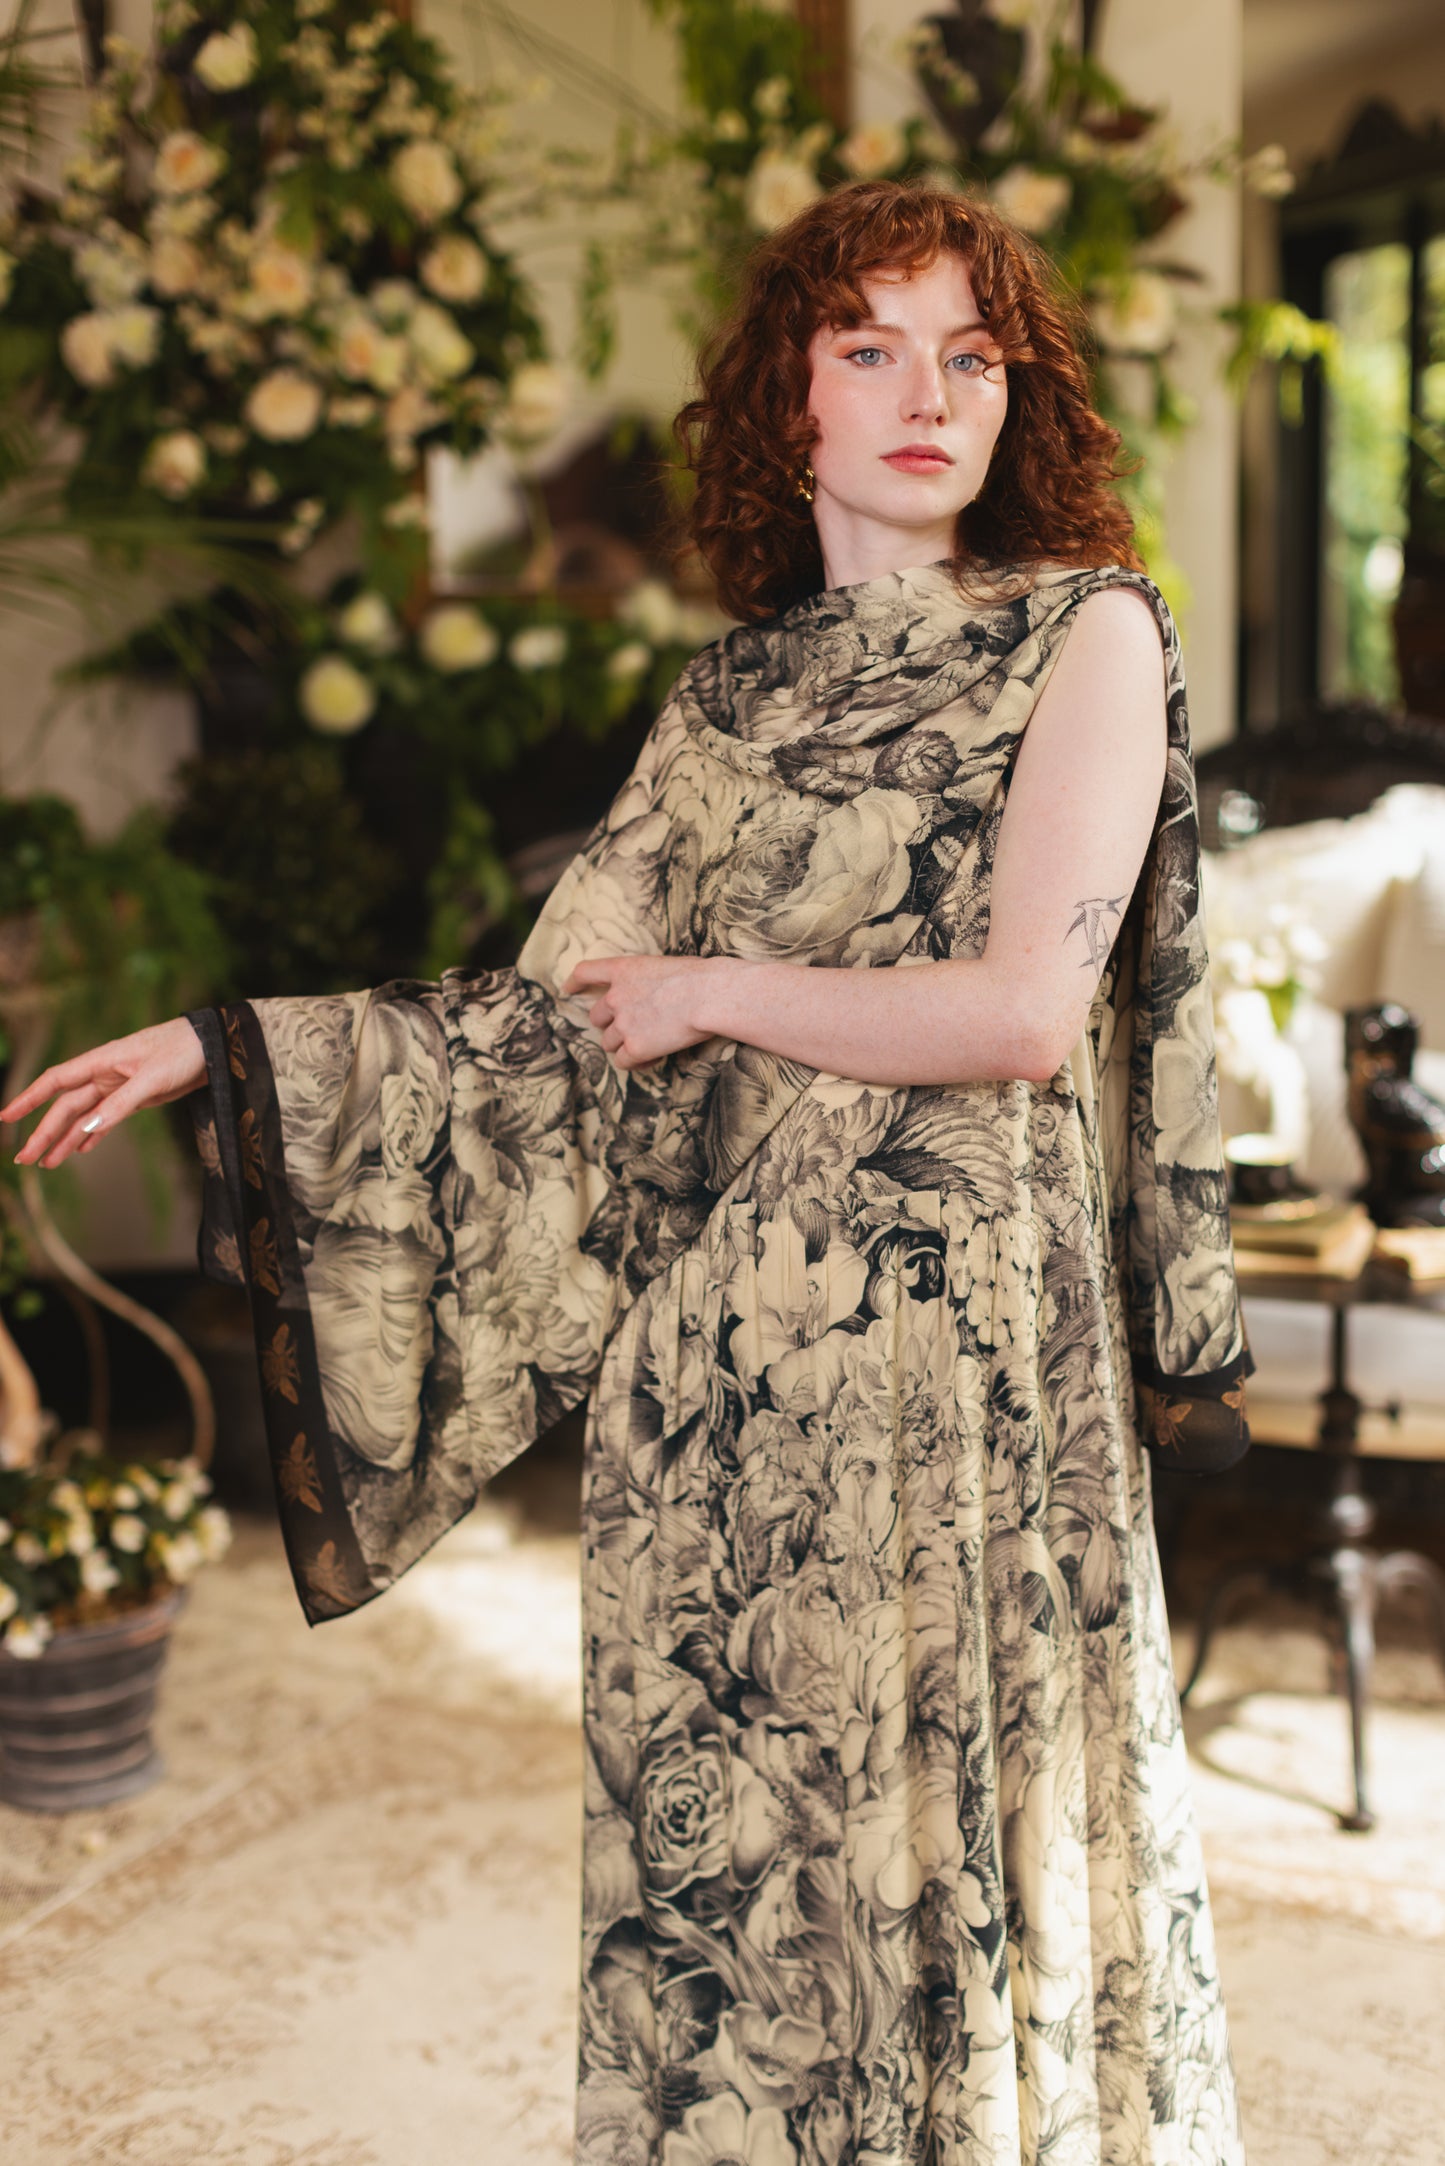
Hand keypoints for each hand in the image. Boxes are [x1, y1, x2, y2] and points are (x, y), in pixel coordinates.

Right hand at [0, 1017, 207, 1167]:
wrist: (214, 1047)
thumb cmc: (183, 1051)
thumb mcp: (152, 1078)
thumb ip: (119, 1104)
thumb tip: (86, 1130)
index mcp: (101, 1061)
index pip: (54, 1081)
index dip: (28, 1099)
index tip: (5, 1117)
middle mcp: (105, 1074)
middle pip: (65, 1107)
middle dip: (43, 1132)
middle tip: (25, 1159)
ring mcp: (119, 1087)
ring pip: (83, 1117)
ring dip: (64, 1139)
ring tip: (47, 1164)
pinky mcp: (136, 1099)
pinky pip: (106, 1120)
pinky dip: (91, 1135)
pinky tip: (78, 1150)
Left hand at [562, 954, 717, 1070]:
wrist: (710, 996)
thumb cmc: (700, 977)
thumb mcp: (666, 967)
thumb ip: (647, 981)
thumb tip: (654, 995)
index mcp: (624, 970)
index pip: (586, 973)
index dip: (574, 983)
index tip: (567, 990)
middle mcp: (616, 997)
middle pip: (597, 1017)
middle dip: (610, 1024)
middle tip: (633, 1028)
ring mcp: (623, 1024)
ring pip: (608, 1042)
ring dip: (623, 1045)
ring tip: (648, 1046)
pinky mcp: (635, 1048)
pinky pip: (623, 1062)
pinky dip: (635, 1063)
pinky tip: (653, 1059)